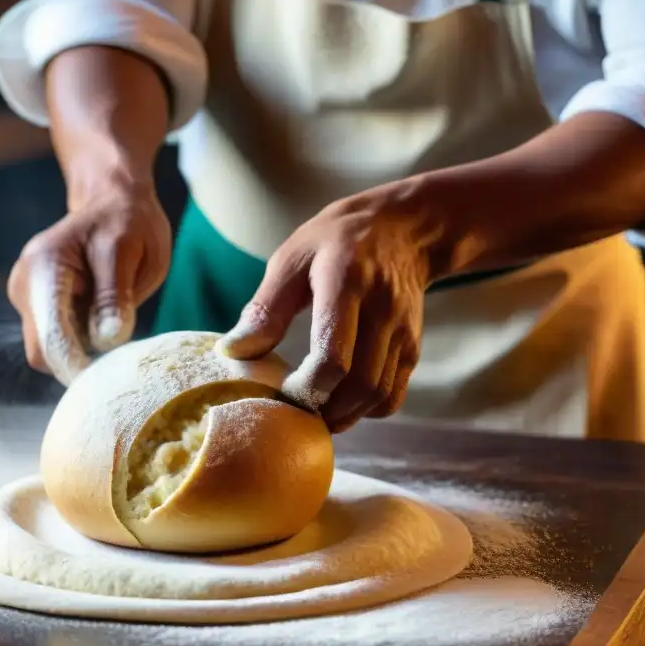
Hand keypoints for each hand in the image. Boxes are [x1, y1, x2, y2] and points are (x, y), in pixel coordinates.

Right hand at [7, 185, 171, 385]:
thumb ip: (114, 295)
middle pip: (43, 353)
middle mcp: (25, 286)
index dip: (76, 365)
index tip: (107, 381)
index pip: (50, 336)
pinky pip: (60, 342)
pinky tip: (106, 319)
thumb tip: (107, 338)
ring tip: (117, 320)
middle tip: (122, 351)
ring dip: (85, 351)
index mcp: (43, 268)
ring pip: (52, 352)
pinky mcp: (39, 310)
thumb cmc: (125, 220)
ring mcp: (29, 300)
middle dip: (80, 360)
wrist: (113, 203)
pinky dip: (84, 343)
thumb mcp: (128, 250)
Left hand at [219, 178, 445, 432]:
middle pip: (360, 384)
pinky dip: (365, 411)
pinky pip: (392, 396)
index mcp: (347, 283)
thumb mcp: (292, 258)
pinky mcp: (413, 346)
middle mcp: (382, 310)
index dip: (306, 388)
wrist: (404, 229)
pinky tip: (340, 404)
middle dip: (323, 410)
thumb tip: (232, 352)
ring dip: (344, 417)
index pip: (334, 356)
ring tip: (313, 414)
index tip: (279, 394)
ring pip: (378, 396)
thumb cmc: (336, 241)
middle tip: (292, 414)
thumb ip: (265, 308)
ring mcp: (403, 331)